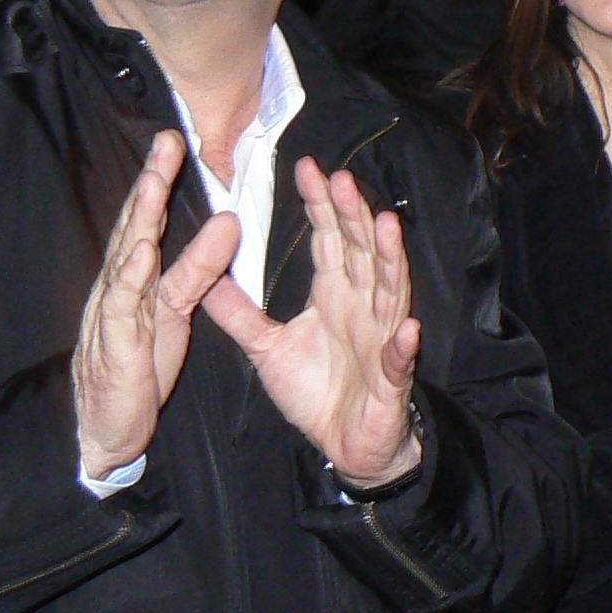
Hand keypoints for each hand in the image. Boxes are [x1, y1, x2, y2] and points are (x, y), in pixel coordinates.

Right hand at [72, 130, 240, 477]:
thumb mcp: (175, 309)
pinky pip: (122, 309)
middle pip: (134, 225)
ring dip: (139, 220)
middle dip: (150, 182)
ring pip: (125, 259)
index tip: (176, 138)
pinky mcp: (114, 347)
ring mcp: (111, 314)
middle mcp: (118, 285)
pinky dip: (130, 280)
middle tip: (167, 140)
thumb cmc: (139, 361)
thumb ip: (198, 267)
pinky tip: (141, 255)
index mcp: (135, 274)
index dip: (160, 178)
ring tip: (155, 184)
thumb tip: (229, 221)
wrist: (105, 427)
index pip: (148, 218)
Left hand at [205, 156, 420, 489]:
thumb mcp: (266, 349)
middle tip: (340, 178)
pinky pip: (398, 358)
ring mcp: (382, 335)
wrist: (346, 445)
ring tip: (384, 225)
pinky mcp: (391, 376)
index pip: (329, 238)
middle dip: (352, 215)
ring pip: (389, 288)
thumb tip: (204, 278)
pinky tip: (406, 328)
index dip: (320, 204)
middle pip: (360, 250)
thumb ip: (240, 314)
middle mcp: (363, 303)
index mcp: (334, 292)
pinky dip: (403, 344)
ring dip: (389, 259)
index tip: (308, 167)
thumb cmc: (314, 391)